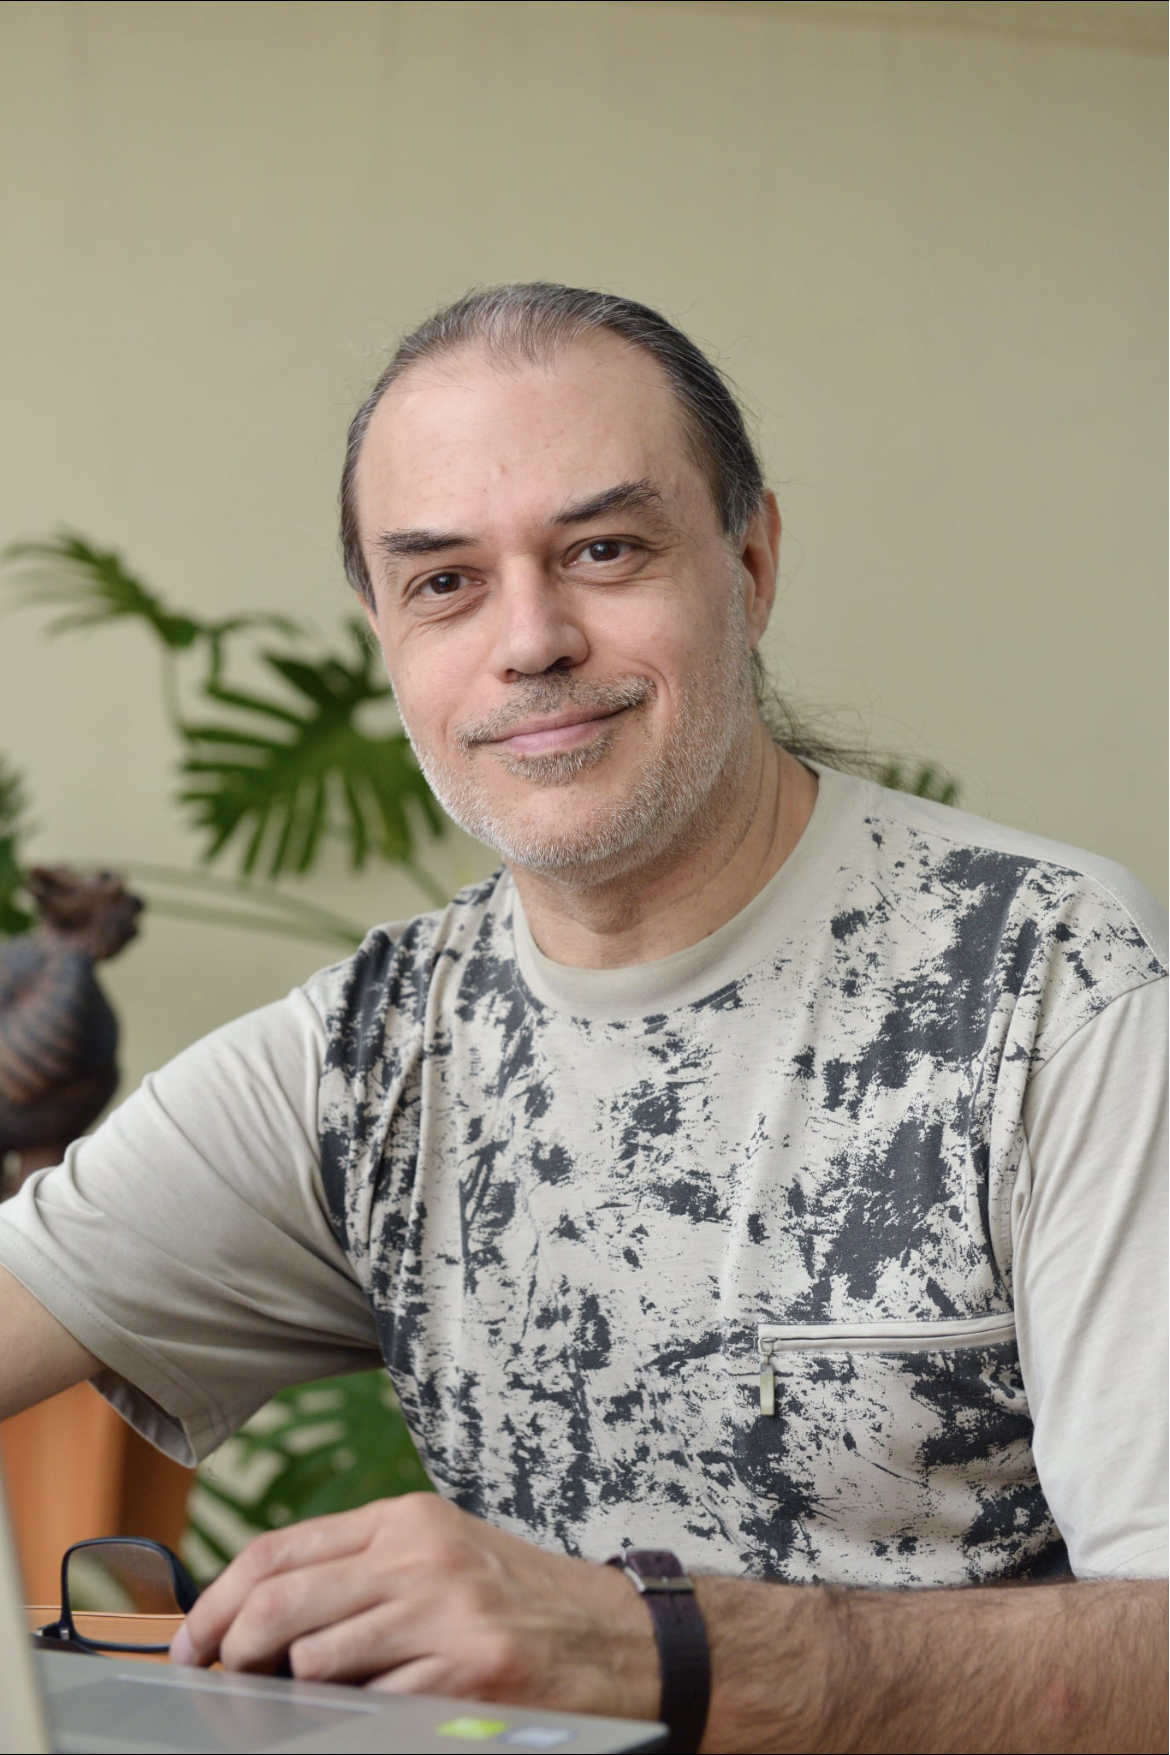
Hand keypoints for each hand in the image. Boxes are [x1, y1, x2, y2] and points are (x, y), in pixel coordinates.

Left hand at [169, 1493, 659, 1718]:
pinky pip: (370, 1708)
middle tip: (220, 1682)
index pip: (279, 1550)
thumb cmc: (520, 1605)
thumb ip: (363, 1573)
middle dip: (232, 1651)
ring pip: (313, 1660)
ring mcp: (444, 1615)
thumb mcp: (442, 1559)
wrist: (622, 1642)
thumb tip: (259, 1614)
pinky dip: (359, 1721)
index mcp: (407, 1521)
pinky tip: (381, 1716)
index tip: (195, 1639)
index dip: (220, 1600)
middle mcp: (421, 1558)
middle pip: (280, 1602)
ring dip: (297, 1694)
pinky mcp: (465, 1677)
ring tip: (312, 1705)